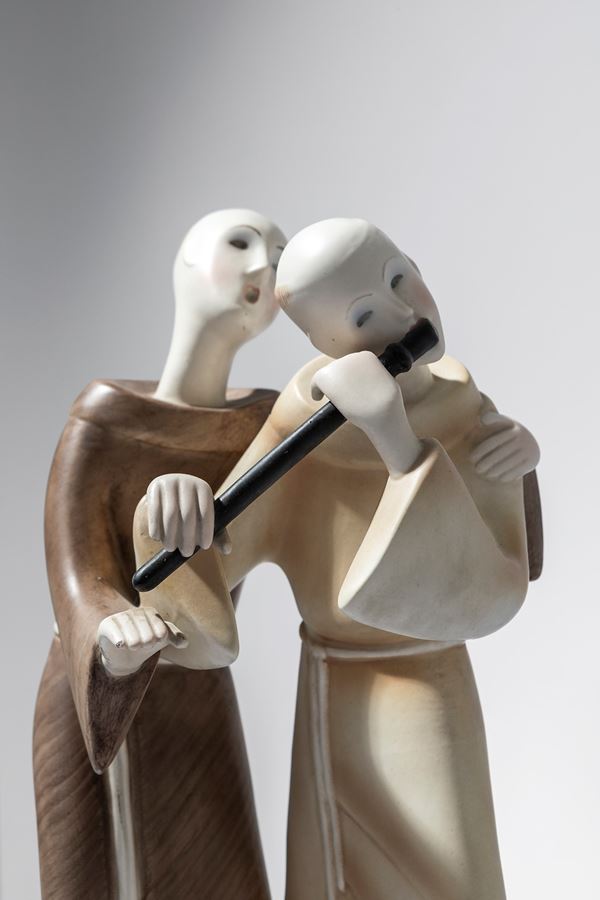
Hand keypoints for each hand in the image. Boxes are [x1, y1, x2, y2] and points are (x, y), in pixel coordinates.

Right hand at [97, 607, 187, 676]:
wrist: (125, 655)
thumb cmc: (146, 644)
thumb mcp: (161, 640)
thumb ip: (174, 637)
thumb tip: (184, 643)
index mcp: (150, 613)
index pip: (159, 627)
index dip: (158, 638)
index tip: (155, 643)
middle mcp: (135, 612)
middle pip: (146, 631)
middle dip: (146, 643)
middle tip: (143, 646)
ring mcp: (119, 617)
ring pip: (131, 634)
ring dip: (134, 644)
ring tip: (134, 646)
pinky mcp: (107, 625)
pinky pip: (114, 632)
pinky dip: (119, 640)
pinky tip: (121, 645)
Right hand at [146, 473, 230, 556]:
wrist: (169, 492)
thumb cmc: (193, 510)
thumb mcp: (205, 519)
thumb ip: (218, 534)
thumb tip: (227, 550)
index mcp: (203, 488)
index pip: (207, 512)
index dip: (207, 531)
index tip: (205, 547)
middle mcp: (187, 481)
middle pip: (187, 514)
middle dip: (187, 537)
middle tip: (186, 553)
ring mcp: (169, 482)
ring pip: (170, 514)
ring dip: (170, 535)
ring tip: (171, 548)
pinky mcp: (154, 487)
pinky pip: (154, 511)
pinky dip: (156, 527)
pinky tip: (158, 539)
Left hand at [311, 351, 420, 474]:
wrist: (380, 410)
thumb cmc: (387, 402)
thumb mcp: (386, 381)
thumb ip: (374, 377)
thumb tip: (365, 384)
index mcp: (367, 357)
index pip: (354, 365)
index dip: (350, 376)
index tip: (351, 386)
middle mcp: (351, 357)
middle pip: (341, 368)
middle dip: (341, 380)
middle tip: (344, 395)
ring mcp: (337, 366)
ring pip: (330, 375)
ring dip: (331, 385)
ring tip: (334, 398)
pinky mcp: (325, 376)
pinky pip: (316, 383)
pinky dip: (316, 391)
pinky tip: (317, 397)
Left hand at [470, 411, 539, 481]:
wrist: (532, 445)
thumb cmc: (510, 433)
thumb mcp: (503, 422)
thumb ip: (492, 418)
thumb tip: (482, 419)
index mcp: (514, 429)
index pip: (494, 442)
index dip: (481, 451)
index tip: (471, 458)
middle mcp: (524, 438)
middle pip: (500, 454)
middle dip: (486, 462)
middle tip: (477, 469)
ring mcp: (529, 450)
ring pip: (508, 463)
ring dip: (495, 470)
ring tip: (486, 474)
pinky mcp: (533, 462)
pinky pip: (517, 471)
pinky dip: (507, 475)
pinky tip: (499, 478)